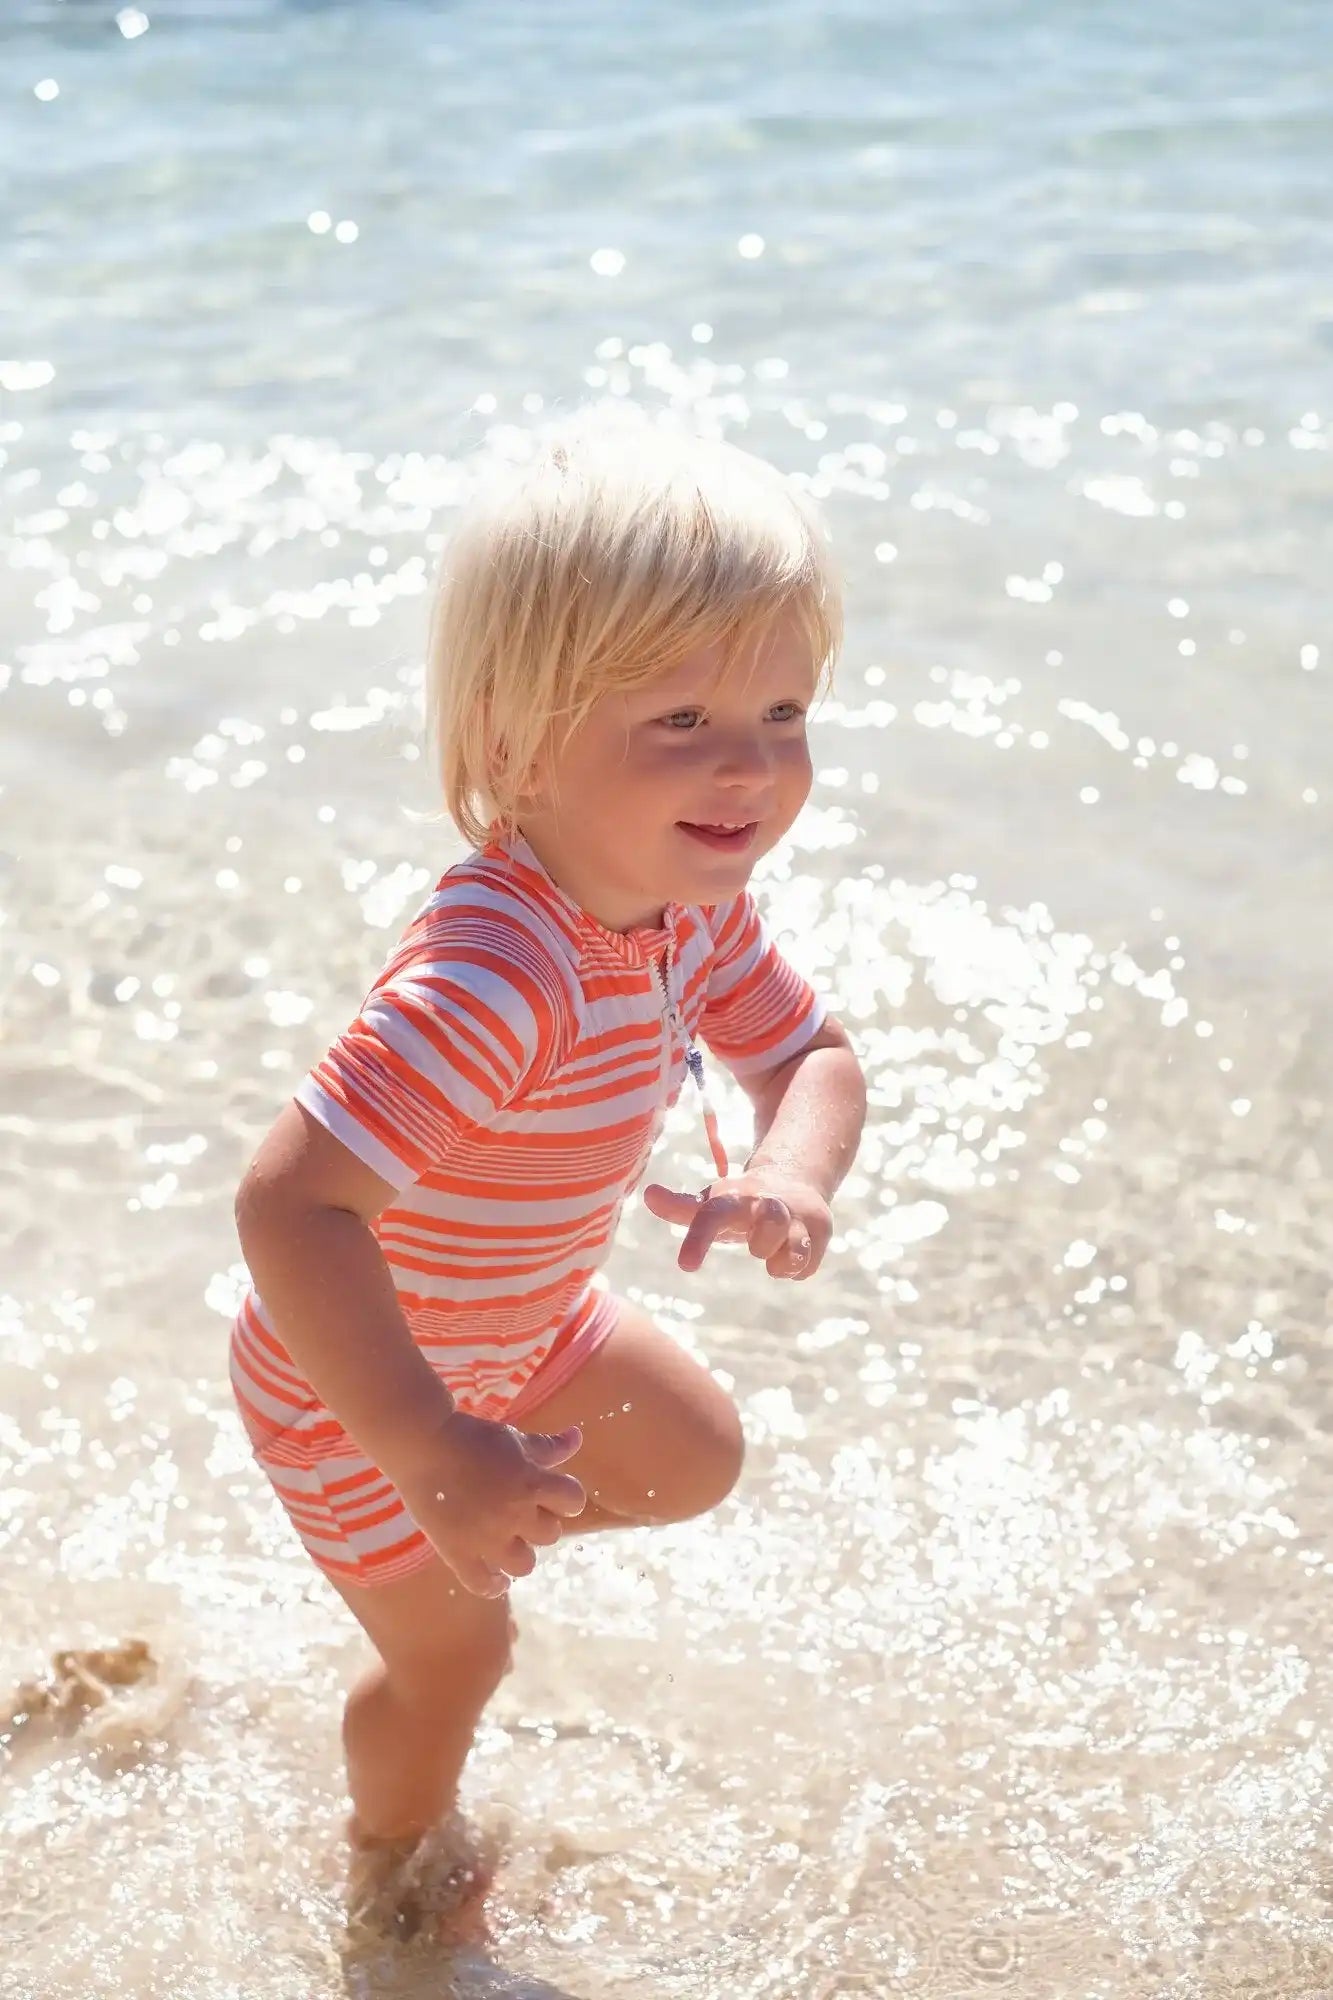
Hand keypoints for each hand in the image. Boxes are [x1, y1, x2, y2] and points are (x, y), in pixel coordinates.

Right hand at [393, 1413, 585, 1598]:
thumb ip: (548, 1446)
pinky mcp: (459, 1553)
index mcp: (531, 1483)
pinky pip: (482, 1584)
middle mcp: (514, 1515)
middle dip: (541, 1523)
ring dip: (521, 1553)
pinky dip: (494, 1586)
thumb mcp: (514, 1438)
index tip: (553, 1495)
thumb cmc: (471, 1437)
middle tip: (523, 1514)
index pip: (573, 1501)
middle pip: (550, 1534)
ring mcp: (486, 1539)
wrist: (423, 1445)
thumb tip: (577, 1438)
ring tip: (509, 1543)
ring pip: (524, 1565)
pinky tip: (498, 1580)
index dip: (566, 1498)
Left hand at [642, 1171, 831, 1279]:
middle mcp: (770, 1205)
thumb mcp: (713, 1204)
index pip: (714, 1215)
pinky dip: (794, 1269)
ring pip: (795, 1248)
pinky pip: (805, 1267)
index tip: (686, 1266)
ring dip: (781, 1259)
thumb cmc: (742, 1203)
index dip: (700, 1239)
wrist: (795, 1185)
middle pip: (771, 1221)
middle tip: (753, 1245)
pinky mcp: (819, 1236)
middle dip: (762, 1241)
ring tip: (773, 1257)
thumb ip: (680, 1207)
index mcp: (737, 1198)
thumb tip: (647, 1194)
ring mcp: (798, 1220)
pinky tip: (788, 1257)